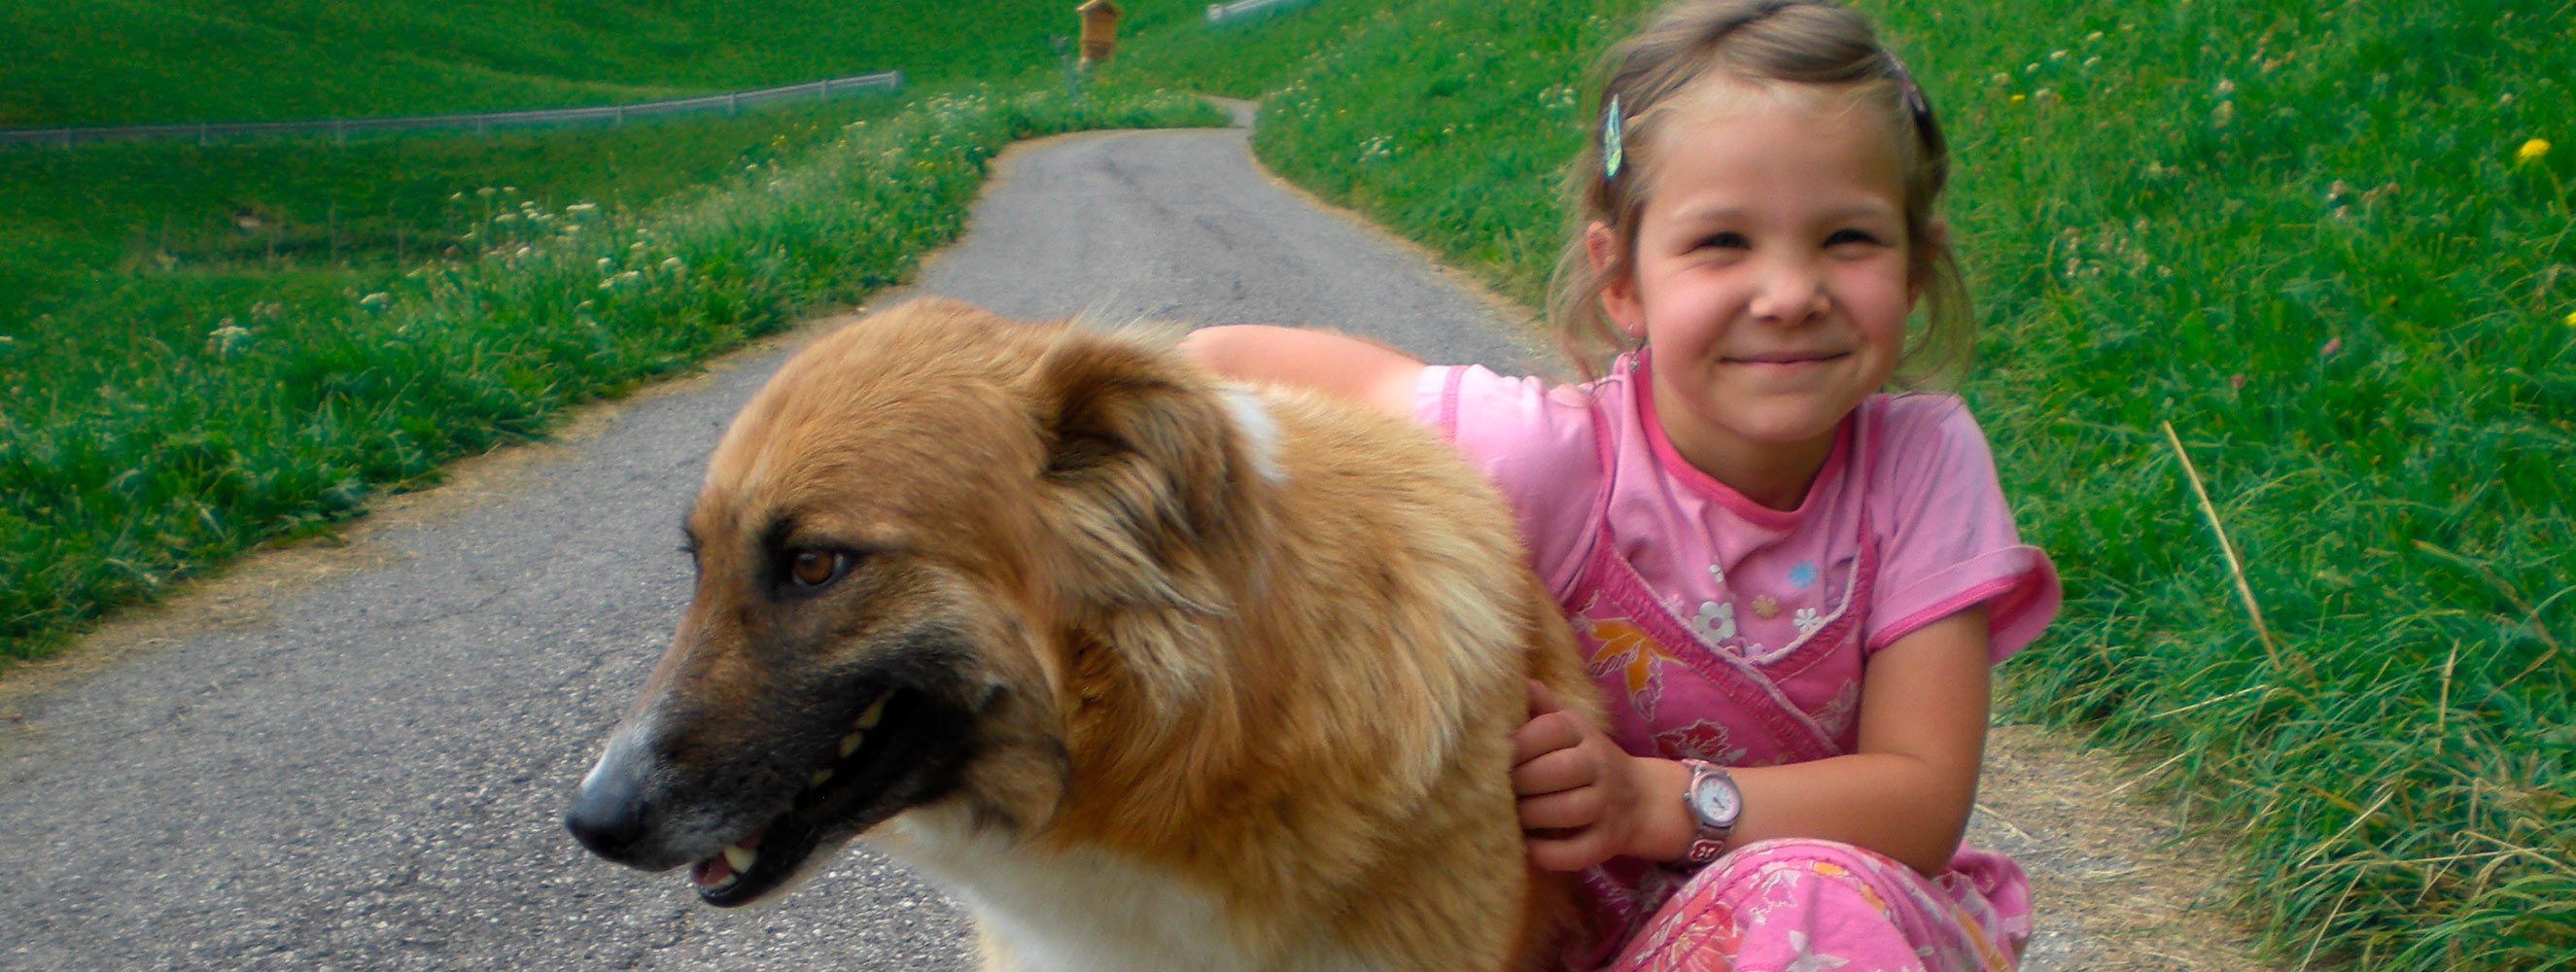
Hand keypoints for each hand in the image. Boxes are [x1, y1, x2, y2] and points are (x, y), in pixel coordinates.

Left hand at [1511, 679, 1661, 870]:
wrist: (1640, 798)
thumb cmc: (1584, 757)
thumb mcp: (1567, 726)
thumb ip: (1539, 705)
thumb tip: (1511, 678)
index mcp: (1582, 732)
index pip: (1549, 729)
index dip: (1518, 743)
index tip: (1494, 755)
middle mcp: (1600, 764)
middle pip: (1556, 771)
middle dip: (1520, 783)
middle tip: (1495, 791)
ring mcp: (1606, 805)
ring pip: (1567, 810)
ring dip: (1531, 816)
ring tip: (1512, 815)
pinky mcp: (1606, 843)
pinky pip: (1575, 852)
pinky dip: (1546, 852)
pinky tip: (1526, 846)